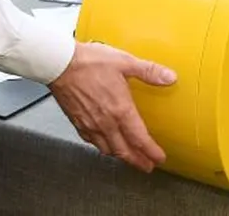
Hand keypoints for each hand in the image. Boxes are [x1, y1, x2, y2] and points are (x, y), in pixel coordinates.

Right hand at [50, 42, 175, 171]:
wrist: (59, 64)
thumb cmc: (88, 62)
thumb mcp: (124, 62)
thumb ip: (148, 71)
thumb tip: (169, 77)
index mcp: (120, 109)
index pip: (140, 139)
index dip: (151, 152)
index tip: (159, 158)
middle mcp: (106, 122)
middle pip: (124, 150)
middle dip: (138, 161)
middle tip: (147, 167)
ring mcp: (90, 124)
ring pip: (107, 149)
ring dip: (120, 156)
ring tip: (128, 158)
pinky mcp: (77, 122)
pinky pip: (91, 141)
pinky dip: (101, 146)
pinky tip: (103, 143)